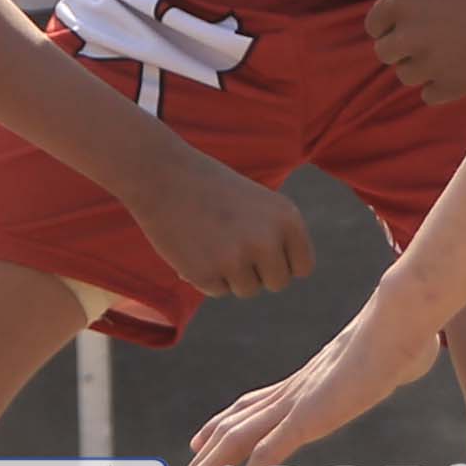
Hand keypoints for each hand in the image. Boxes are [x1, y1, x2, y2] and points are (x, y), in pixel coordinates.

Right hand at [121, 139, 313, 299]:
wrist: (162, 175)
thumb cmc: (211, 189)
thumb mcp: (258, 204)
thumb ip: (277, 237)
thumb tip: (285, 276)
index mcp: (288, 218)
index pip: (303, 266)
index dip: (283, 263)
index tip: (265, 255)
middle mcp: (268, 240)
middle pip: (277, 283)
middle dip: (258, 273)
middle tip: (233, 247)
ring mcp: (238, 259)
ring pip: (247, 290)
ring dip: (231, 275)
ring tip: (211, 240)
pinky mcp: (207, 274)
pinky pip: (217, 290)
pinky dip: (205, 276)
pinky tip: (192, 246)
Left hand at [186, 298, 430, 465]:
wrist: (399, 323)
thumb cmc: (402, 337)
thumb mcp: (390, 357)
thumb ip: (394, 362)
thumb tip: (428, 350)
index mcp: (304, 382)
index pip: (251, 404)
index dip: (222, 423)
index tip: (200, 440)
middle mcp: (291, 394)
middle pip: (234, 427)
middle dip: (205, 459)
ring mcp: (297, 406)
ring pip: (239, 441)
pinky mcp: (309, 417)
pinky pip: (271, 452)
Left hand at [362, 0, 465, 110]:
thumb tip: (389, 10)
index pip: (373, 25)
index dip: (391, 26)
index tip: (410, 26)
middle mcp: (406, 30)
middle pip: (384, 53)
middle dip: (403, 48)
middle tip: (430, 41)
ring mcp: (426, 62)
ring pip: (405, 76)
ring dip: (422, 68)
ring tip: (450, 53)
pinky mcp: (448, 85)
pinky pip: (428, 95)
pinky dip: (440, 86)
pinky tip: (459, 70)